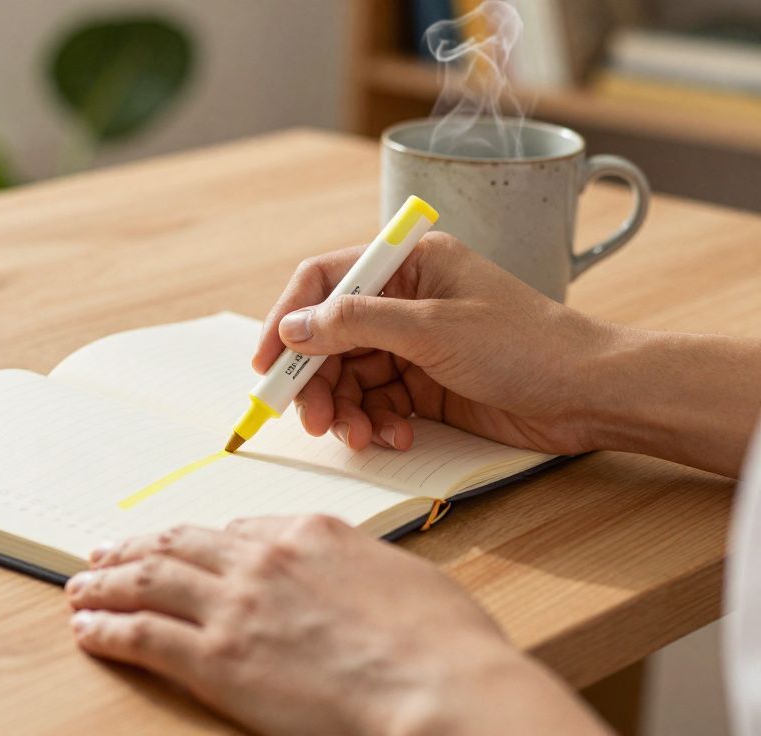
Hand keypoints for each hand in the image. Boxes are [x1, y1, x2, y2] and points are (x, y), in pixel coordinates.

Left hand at [67, 516, 608, 735]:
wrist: (441, 687)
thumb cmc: (444, 644)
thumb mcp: (403, 577)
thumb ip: (356, 567)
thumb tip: (343, 576)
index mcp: (309, 533)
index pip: (236, 529)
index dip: (196, 540)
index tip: (178, 547)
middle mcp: (261, 559)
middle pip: (178, 544)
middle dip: (135, 547)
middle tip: (105, 551)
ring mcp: (234, 606)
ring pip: (148, 580)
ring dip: (106, 582)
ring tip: (80, 587)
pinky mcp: (216, 658)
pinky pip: (142, 633)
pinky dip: (107, 628)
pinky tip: (88, 629)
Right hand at [253, 233, 610, 455]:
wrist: (590, 395)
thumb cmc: (525, 346)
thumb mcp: (432, 329)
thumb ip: (356, 324)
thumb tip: (294, 328)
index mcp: (409, 262)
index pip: (325, 280)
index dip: (287, 319)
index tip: (265, 363)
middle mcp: (406, 298)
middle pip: (330, 336)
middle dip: (316, 380)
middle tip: (310, 419)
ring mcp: (415, 343)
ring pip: (350, 376)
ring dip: (346, 409)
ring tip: (360, 437)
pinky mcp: (426, 383)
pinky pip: (377, 402)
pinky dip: (376, 423)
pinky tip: (396, 438)